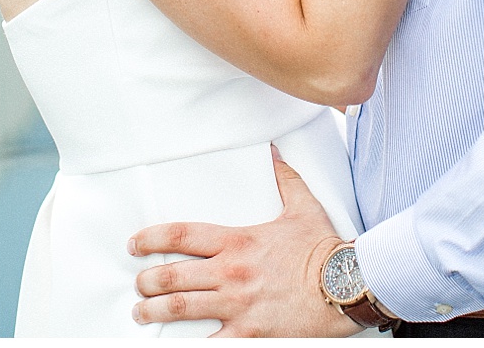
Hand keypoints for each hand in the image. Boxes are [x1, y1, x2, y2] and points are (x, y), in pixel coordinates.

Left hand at [129, 147, 359, 336]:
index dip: (150, 238)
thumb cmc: (325, 251)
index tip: (135, 244)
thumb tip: (275, 154)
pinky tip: (171, 344)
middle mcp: (231, 273)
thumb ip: (285, 180)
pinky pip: (209, 344)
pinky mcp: (249, 333)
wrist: (348, 286)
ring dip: (154, 312)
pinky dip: (187, 344)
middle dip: (147, 282)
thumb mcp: (304, 208)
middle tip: (139, 285)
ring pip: (180, 309)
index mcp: (238, 241)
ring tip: (142, 313)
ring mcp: (237, 305)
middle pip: (172, 276)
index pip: (181, 235)